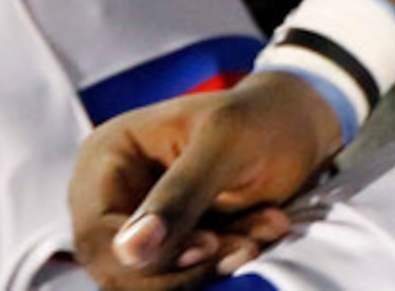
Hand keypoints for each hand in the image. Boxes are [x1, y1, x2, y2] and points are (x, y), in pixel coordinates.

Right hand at [69, 71, 338, 286]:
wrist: (297, 127)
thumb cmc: (260, 119)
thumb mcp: (225, 145)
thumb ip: (179, 196)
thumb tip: (129, 251)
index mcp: (107, 155)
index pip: (96, 233)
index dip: (144, 254)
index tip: (209, 245)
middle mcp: (109, 194)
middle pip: (118, 267)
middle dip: (184, 266)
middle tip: (247, 246)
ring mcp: (134, 223)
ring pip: (150, 280)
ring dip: (207, 268)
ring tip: (258, 236)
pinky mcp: (163, 247)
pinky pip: (177, 279)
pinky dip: (217, 267)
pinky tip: (255, 238)